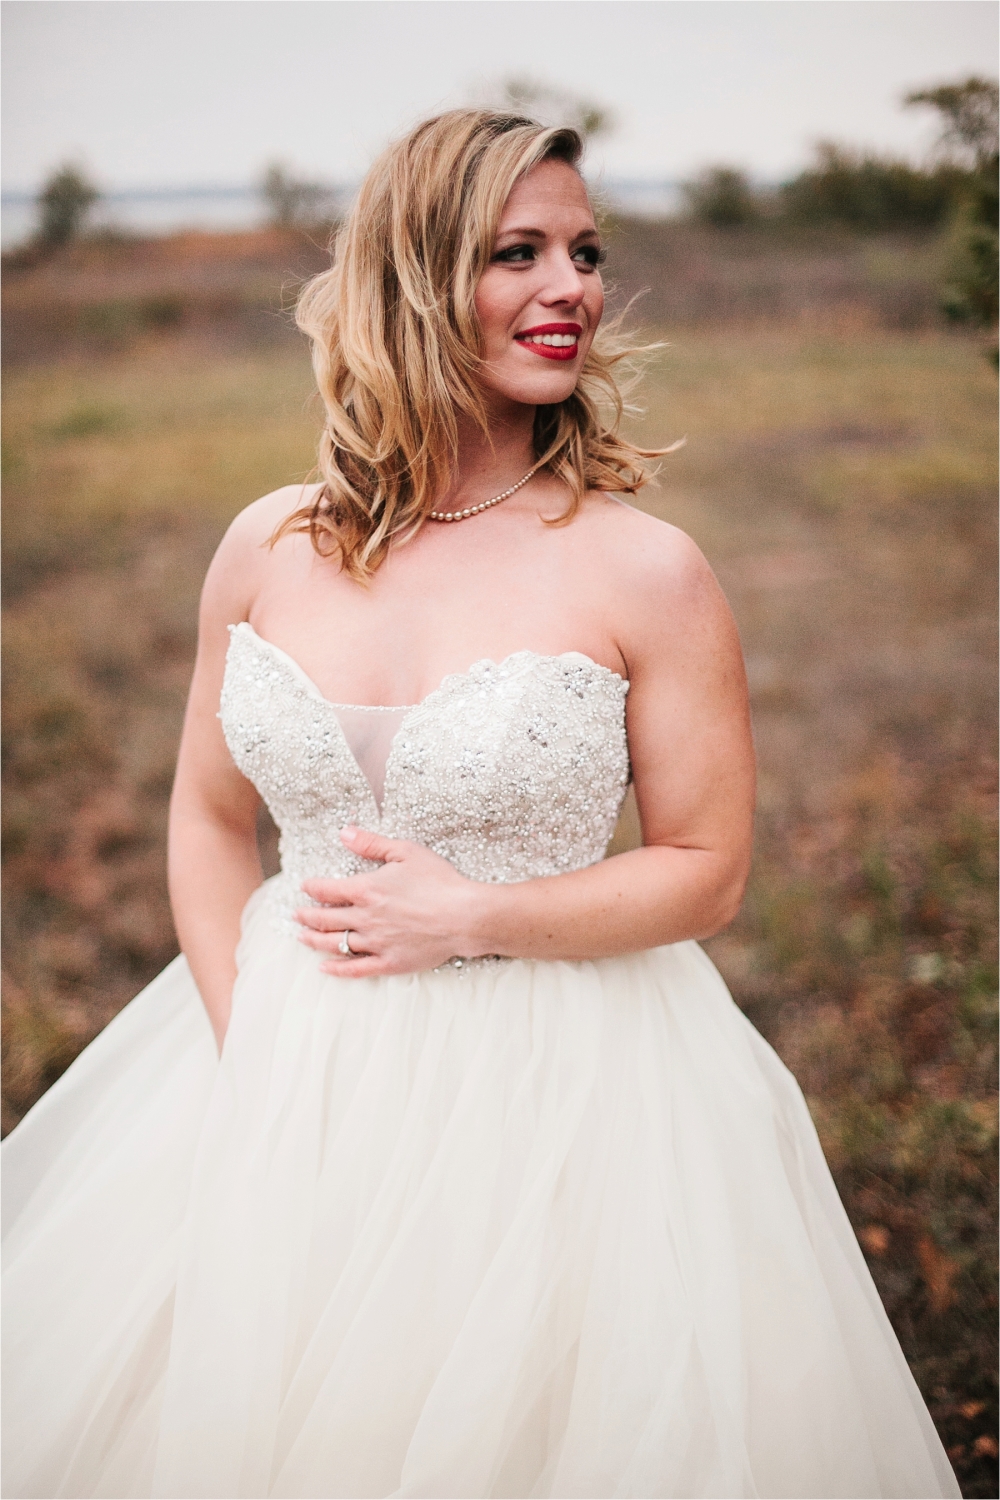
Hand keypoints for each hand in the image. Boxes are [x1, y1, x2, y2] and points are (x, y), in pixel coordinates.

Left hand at [295, 826, 483, 976]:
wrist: (465, 916)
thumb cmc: (439, 881)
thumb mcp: (406, 852)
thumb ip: (372, 843)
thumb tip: (344, 833)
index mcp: (366, 890)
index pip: (327, 889)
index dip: (313, 887)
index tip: (305, 886)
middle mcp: (365, 918)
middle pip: (325, 918)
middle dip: (306, 916)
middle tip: (295, 914)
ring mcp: (375, 943)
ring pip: (335, 944)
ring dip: (314, 940)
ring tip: (301, 937)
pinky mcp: (389, 962)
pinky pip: (355, 969)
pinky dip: (336, 969)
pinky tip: (324, 968)